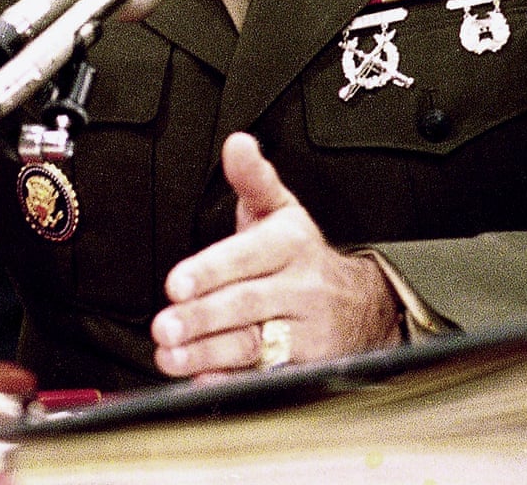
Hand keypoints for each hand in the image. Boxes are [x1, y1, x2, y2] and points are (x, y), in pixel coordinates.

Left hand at [151, 132, 403, 375]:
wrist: (362, 303)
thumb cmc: (300, 252)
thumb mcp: (280, 208)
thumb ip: (252, 178)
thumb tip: (237, 143)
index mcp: (290, 243)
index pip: (248, 256)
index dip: (211, 271)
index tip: (177, 284)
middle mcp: (302, 287)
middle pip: (247, 304)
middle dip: (202, 318)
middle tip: (164, 326)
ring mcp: (308, 331)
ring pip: (255, 345)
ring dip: (209, 354)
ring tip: (170, 356)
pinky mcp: (309, 367)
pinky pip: (268, 379)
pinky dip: (233, 383)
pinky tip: (202, 383)